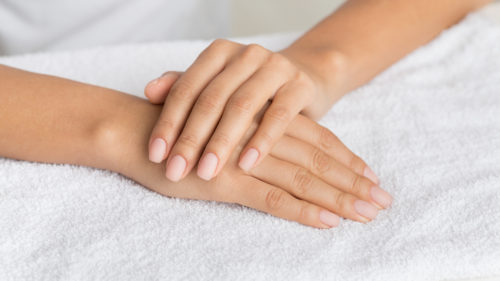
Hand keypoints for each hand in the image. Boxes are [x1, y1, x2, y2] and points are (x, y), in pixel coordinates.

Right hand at [107, 95, 391, 228]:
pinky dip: (303, 210)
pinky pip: (272, 198)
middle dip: (354, 182)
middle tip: (384, 201)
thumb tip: (276, 153)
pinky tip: (328, 221)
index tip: (371, 176)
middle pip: (319, 160)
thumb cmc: (179, 131)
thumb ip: (250, 136)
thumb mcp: (222, 128)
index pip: (316, 139)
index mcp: (264, 121)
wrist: (137, 131)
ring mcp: (246, 159)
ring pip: (303, 179)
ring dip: (339, 198)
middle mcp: (262, 137)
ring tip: (368, 214)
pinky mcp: (226, 182)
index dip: (346, 158)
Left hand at [144, 39, 335, 181]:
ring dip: (221, 142)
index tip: (155, 156)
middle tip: (176, 171)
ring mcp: (275, 67)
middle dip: (191, 138)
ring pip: (241, 106)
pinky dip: (261, 141)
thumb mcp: (218, 87)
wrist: (304, 78)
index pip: (186, 88)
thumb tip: (149, 92)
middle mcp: (245, 55)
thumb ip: (184, 87)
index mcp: (219, 53)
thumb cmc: (251, 91)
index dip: (168, 122)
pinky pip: (279, 115)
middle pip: (211, 99)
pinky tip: (246, 164)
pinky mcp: (300, 86)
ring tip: (206, 172)